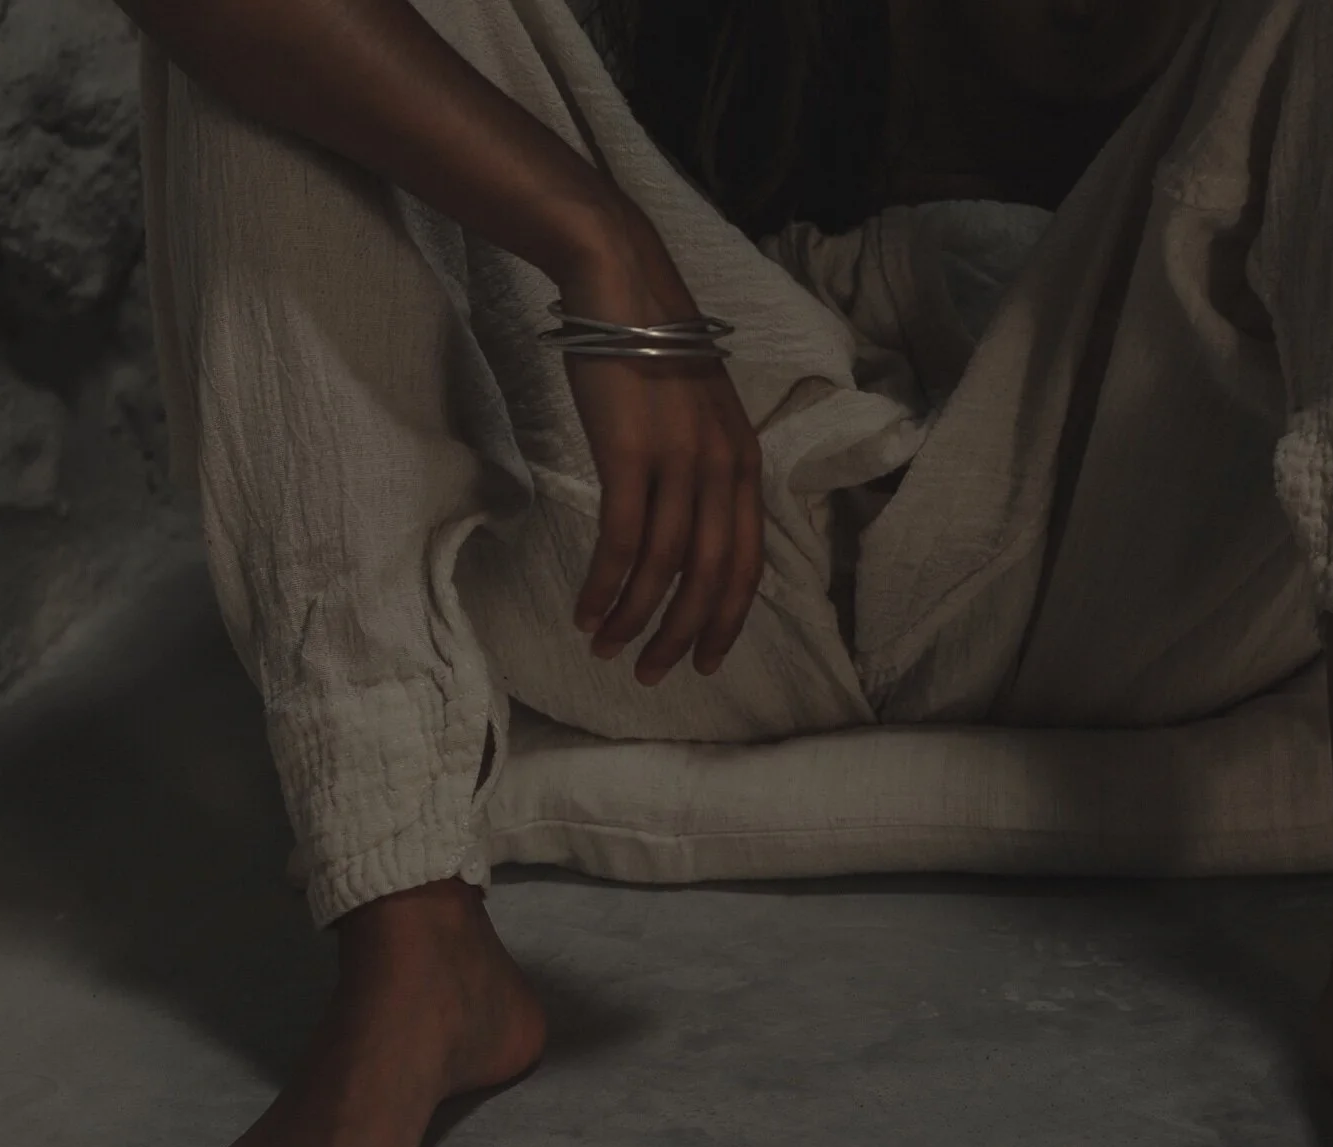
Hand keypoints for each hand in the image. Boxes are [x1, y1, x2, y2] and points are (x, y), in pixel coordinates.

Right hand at [555, 211, 765, 684]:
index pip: (746, 564)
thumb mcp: (698, 418)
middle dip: (682, 636)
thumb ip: (702, 473)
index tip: (704, 660)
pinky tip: (586, 610)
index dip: (726, 620)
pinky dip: (605, 586)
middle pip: (710, 578)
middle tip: (650, 673)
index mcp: (745, 466)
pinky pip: (623, 542)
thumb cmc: (651, 354)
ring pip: (663, 569)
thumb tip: (685, 535)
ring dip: (633, 619)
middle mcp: (723, 470)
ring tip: (605, 647)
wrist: (620, 288)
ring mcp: (681, 464)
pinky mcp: (632, 456)